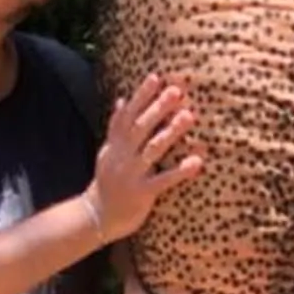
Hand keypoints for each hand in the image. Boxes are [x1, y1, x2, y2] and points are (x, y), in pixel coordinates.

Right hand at [92, 72, 201, 240]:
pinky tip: (198, 162)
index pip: (127, 114)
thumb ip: (116, 128)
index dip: (141, 95)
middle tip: (176, 91)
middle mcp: (121, 156)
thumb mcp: (107, 152)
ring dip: (171, 132)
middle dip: (158, 108)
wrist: (96, 217)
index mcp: (115, 145)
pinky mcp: (142, 194)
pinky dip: (180, 171)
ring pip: (153, 149)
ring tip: (190, 116)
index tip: (156, 77)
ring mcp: (131, 174)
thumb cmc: (108, 183)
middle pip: (141, 127)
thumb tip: (121, 100)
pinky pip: (163, 180)